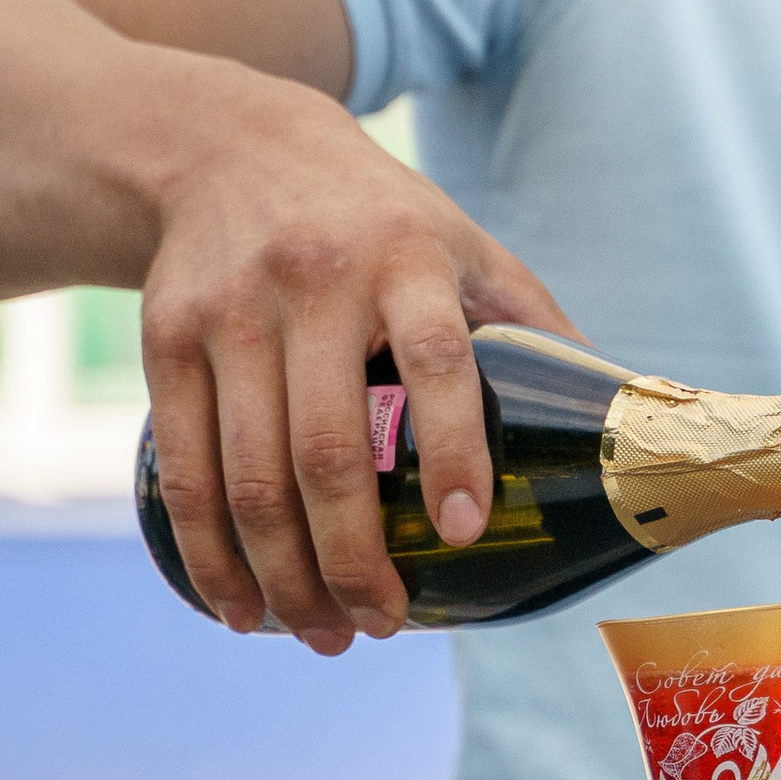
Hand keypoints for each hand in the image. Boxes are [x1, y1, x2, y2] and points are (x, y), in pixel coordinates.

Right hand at [140, 85, 577, 652]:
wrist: (229, 146)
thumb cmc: (376, 217)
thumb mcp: (462, 241)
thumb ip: (532, 322)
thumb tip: (614, 420)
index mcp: (405, 258)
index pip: (433, 360)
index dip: (452, 451)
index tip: (464, 535)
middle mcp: (312, 282)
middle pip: (328, 448)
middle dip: (353, 559)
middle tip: (384, 625)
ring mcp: (229, 312)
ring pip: (249, 474)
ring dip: (285, 576)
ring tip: (324, 633)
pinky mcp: (166, 338)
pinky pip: (184, 468)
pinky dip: (210, 552)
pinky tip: (240, 606)